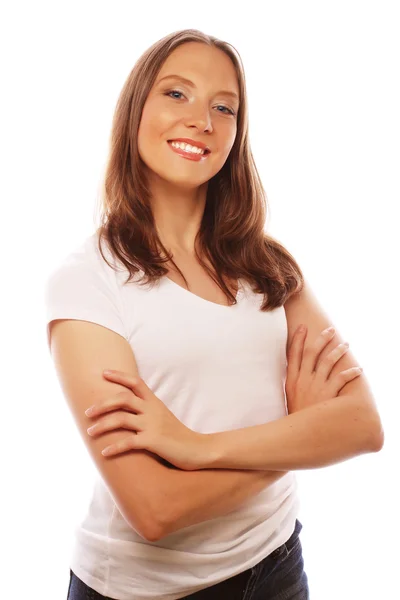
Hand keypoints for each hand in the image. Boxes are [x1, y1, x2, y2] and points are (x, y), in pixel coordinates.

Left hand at [85, 371, 207, 469]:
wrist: (198, 449)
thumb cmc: (178, 435)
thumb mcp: (163, 417)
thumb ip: (148, 411)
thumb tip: (128, 410)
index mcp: (155, 402)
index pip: (136, 382)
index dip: (119, 376)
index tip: (103, 373)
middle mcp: (152, 410)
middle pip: (123, 399)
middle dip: (102, 404)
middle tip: (87, 411)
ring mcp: (153, 425)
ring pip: (121, 419)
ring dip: (102, 425)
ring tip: (90, 432)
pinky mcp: (154, 441)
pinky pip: (129, 442)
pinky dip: (114, 447)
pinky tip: (104, 453)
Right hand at [285, 326, 362, 413]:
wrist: (297, 434)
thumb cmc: (295, 414)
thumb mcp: (289, 396)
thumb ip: (293, 381)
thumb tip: (297, 369)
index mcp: (292, 379)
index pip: (293, 354)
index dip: (298, 339)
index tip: (303, 327)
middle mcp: (303, 380)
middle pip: (312, 353)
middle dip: (321, 339)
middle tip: (330, 330)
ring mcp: (316, 387)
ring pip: (328, 362)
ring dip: (338, 351)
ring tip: (346, 344)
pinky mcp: (328, 396)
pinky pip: (342, 379)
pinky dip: (351, 372)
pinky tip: (358, 369)